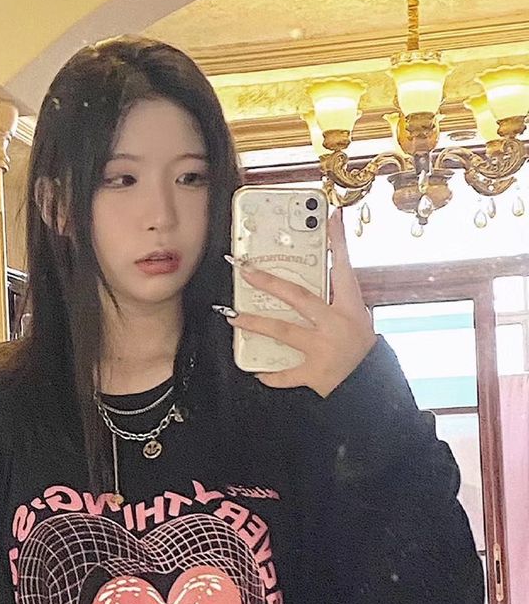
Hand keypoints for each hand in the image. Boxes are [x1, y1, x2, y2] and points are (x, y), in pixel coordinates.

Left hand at [228, 208, 376, 395]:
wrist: (369, 386)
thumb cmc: (360, 350)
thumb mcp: (356, 319)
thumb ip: (335, 299)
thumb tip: (317, 273)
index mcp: (349, 308)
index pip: (344, 268)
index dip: (338, 241)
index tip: (331, 216)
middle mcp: (335, 325)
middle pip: (299, 297)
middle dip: (270, 282)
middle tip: (246, 271)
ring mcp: (323, 349)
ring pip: (283, 331)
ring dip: (255, 324)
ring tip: (233, 317)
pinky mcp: (314, 373)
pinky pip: (285, 373)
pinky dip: (270, 373)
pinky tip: (256, 370)